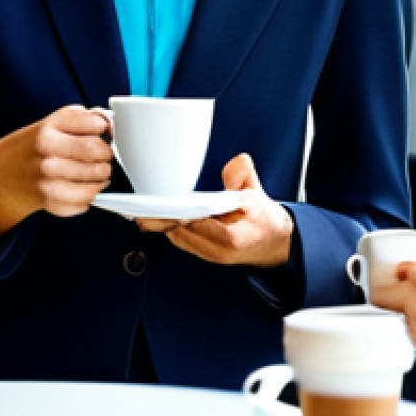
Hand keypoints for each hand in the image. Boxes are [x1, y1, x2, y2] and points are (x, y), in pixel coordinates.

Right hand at [0, 105, 112, 243]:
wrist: (3, 176)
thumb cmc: (33, 148)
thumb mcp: (50, 124)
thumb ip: (78, 118)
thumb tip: (106, 121)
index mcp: (48, 129)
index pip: (92, 124)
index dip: (105, 128)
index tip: (104, 131)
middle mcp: (47, 153)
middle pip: (97, 152)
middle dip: (107, 154)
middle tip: (105, 155)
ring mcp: (48, 178)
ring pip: (96, 178)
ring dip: (103, 175)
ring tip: (97, 171)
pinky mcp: (52, 200)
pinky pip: (87, 200)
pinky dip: (91, 194)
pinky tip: (84, 186)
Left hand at [136, 153, 293, 266]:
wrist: (273, 244)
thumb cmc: (264, 219)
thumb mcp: (258, 193)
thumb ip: (245, 176)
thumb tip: (237, 161)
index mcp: (232, 239)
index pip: (199, 226)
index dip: (180, 215)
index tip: (164, 204)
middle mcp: (218, 251)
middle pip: (182, 234)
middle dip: (162, 220)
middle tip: (141, 208)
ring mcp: (209, 254)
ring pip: (178, 239)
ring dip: (162, 224)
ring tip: (142, 210)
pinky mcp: (203, 252)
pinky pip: (181, 240)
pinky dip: (169, 227)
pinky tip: (156, 216)